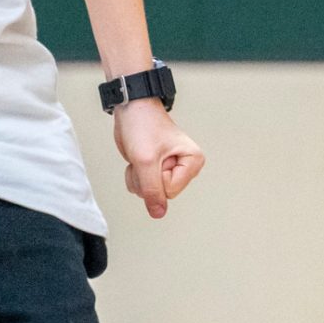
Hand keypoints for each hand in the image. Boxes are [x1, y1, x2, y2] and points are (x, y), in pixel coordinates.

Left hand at [113, 99, 203, 219]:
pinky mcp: (156, 170)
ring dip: (138, 176)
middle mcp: (185, 167)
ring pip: (150, 193)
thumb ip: (152, 190)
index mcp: (193, 161)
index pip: (170, 191)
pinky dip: (134, 175)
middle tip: (146, 156)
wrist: (131, 109)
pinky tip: (138, 158)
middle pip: (161, 193)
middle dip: (146, 178)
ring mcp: (170, 170)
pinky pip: (143, 187)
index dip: (156, 176)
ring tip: (142, 155)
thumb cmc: (143, 124)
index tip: (156, 156)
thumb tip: (158, 213)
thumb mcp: (146, 160)